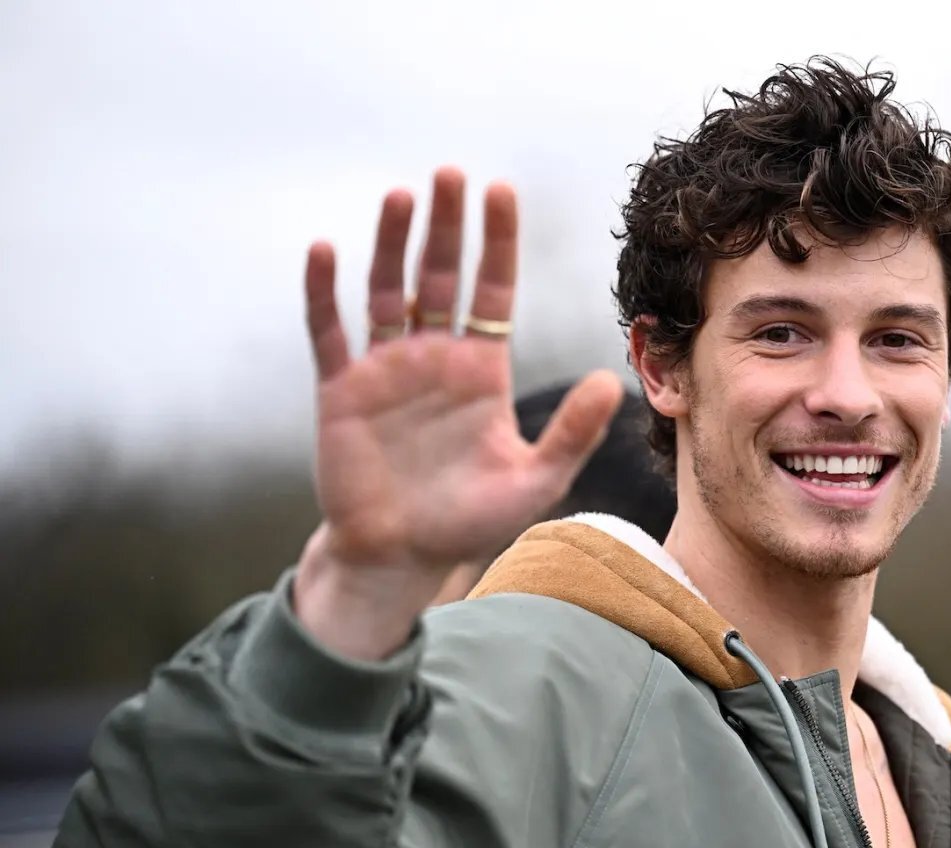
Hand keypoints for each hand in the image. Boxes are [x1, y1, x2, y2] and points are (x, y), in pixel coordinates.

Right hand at [295, 168, 622, 658]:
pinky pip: (331, 332)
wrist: (400, 556)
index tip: (501, 191)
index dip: (497, 243)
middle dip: (447, 226)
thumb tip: (610, 379)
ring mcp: (386, 368)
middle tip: (451, 173)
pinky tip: (326, 250)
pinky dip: (325, 293)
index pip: (492, 291)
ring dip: (391, 243)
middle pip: (441, 276)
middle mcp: (434, 356)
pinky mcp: (341, 389)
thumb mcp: (534, 479)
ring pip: (388, 290)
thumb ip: (572, 431)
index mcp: (481, 369)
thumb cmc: (468, 521)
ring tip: (400, 197)